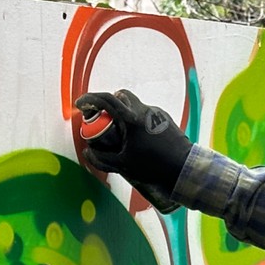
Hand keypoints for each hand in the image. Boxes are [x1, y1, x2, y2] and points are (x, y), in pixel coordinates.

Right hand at [73, 89, 192, 212]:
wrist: (183, 169)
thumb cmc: (154, 167)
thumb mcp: (123, 166)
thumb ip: (101, 159)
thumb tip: (88, 152)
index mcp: (132, 120)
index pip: (106, 100)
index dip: (90, 99)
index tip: (80, 104)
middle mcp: (144, 111)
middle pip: (121, 96)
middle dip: (108, 103)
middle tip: (101, 118)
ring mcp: (156, 113)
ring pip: (134, 105)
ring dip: (123, 113)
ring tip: (121, 134)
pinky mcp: (165, 118)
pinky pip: (146, 114)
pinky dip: (136, 121)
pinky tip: (139, 140)